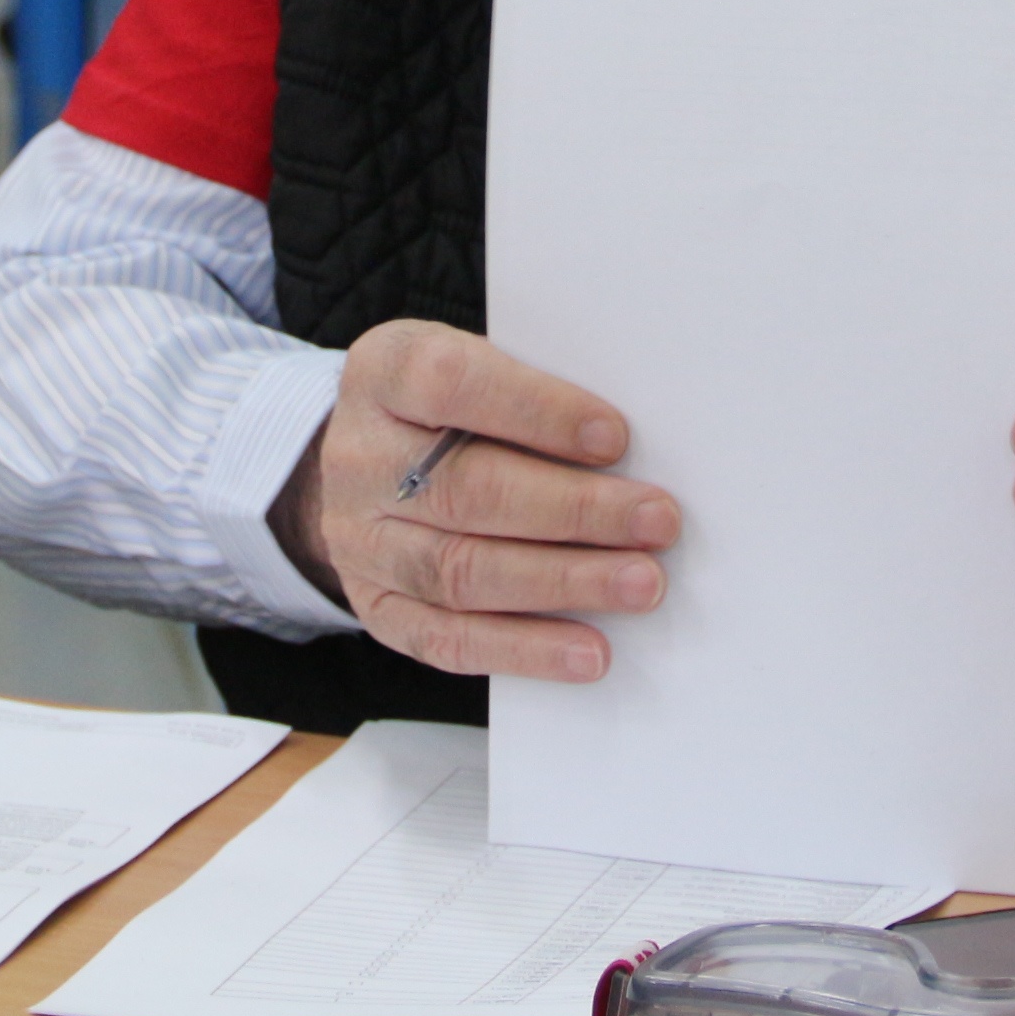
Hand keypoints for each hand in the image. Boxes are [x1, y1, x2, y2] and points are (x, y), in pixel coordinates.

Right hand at [272, 319, 680, 681]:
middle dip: (574, 510)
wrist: (370, 463)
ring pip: (462, 572)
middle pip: (466, 490)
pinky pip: (449, 639)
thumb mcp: (477, 365)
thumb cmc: (449, 408)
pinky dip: (526, 649)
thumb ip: (535, 391)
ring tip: (639, 583)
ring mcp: (359, 541)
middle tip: (655, 521)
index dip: (535, 411)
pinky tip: (589, 650)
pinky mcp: (378, 608)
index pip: (449, 384)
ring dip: (564, 582)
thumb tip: (627, 450)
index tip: (614, 438)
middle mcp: (359, 460)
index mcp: (383, 374)